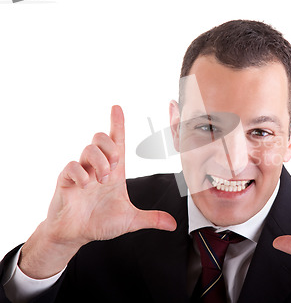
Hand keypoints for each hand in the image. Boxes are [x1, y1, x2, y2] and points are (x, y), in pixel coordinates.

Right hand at [19, 106, 176, 278]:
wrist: (76, 235)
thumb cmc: (100, 222)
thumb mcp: (130, 220)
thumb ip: (151, 219)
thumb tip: (173, 224)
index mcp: (114, 171)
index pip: (117, 141)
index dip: (117, 124)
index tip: (117, 108)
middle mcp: (97, 167)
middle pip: (101, 138)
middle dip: (110, 148)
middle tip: (114, 168)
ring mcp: (80, 172)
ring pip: (88, 149)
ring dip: (99, 163)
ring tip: (101, 181)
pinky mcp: (65, 180)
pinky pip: (71, 166)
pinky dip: (80, 174)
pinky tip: (84, 186)